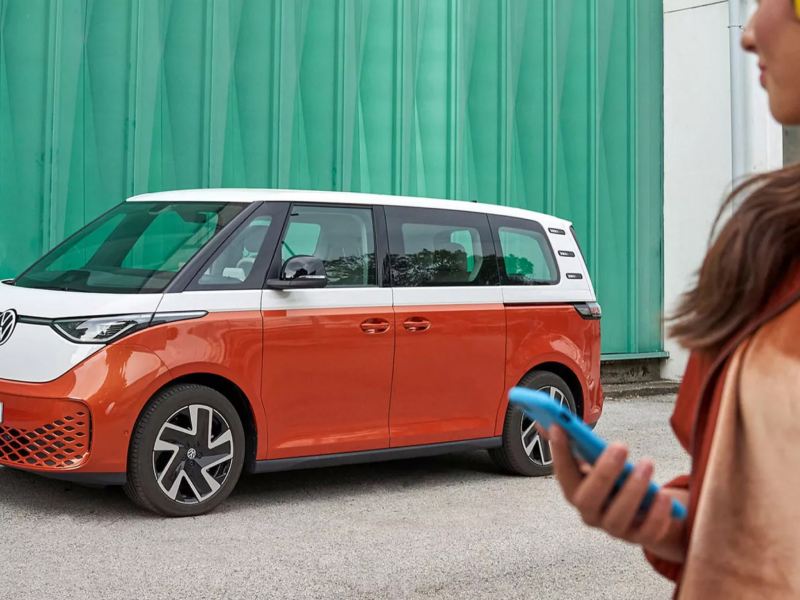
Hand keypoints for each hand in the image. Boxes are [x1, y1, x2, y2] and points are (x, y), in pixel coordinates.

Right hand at [547, 425, 687, 562]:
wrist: (640, 514)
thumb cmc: (612, 482)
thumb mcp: (593, 463)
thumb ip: (572, 445)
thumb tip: (545, 422)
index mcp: (574, 491)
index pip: (562, 473)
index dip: (559, 452)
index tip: (560, 427)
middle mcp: (590, 513)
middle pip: (588, 498)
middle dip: (603, 471)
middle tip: (621, 445)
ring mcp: (613, 528)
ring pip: (618, 516)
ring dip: (633, 489)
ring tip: (647, 462)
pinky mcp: (639, 537)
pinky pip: (647, 531)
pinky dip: (656, 515)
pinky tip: (664, 495)